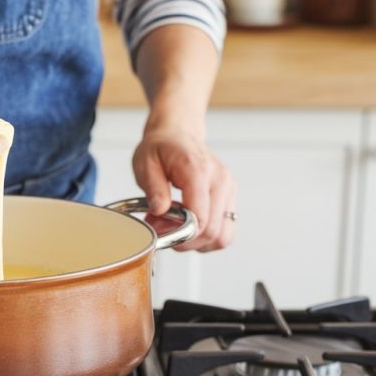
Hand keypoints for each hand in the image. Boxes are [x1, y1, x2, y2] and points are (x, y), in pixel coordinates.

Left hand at [132, 124, 235, 251]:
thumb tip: (160, 211)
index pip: (200, 218)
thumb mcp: (146, 163)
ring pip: (222, 236)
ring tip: (176, 228)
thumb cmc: (161, 147)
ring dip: (197, 242)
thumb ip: (154, 188)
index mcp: (198, 171)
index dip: (179, 233)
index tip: (159, 229)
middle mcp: (220, 180)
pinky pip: (225, 230)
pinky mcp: (230, 196)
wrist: (177, 133)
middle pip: (212, 231)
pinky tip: (189, 226)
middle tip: (163, 229)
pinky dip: (207, 236)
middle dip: (185, 240)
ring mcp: (228, 189)